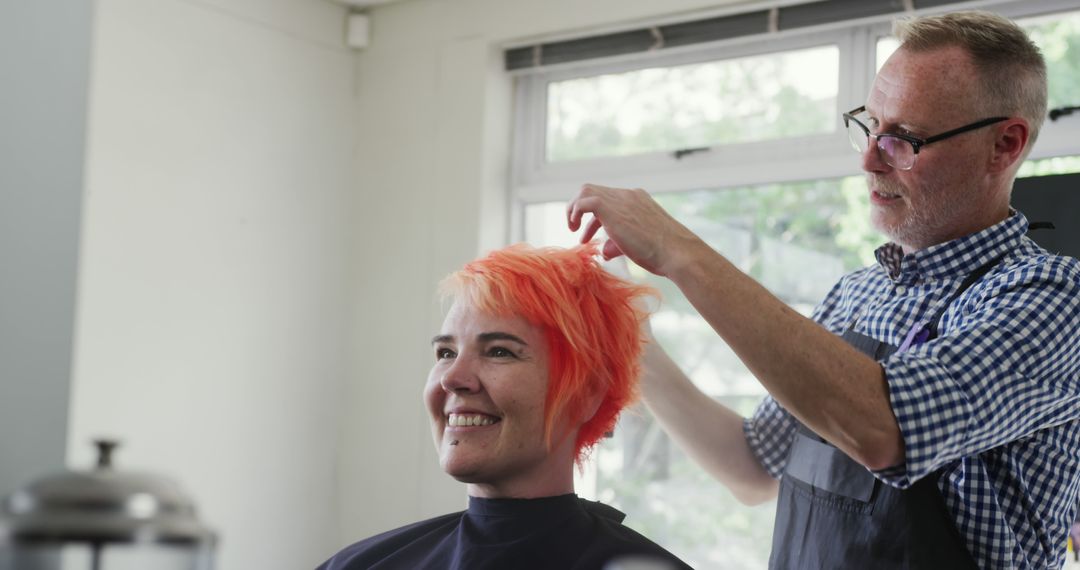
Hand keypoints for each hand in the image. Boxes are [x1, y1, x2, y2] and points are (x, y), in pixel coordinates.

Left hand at [566, 183, 699, 275]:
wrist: (676, 252)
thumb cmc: (663, 253)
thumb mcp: (638, 246)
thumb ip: (618, 244)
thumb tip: (605, 251)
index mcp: (639, 200)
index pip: (610, 199)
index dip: (597, 217)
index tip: (592, 234)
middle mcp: (629, 195)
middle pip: (596, 191)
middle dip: (582, 209)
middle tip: (576, 228)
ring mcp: (621, 199)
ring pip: (586, 191)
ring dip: (574, 207)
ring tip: (571, 227)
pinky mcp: (611, 208)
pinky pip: (584, 201)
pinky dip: (575, 211)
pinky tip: (575, 227)